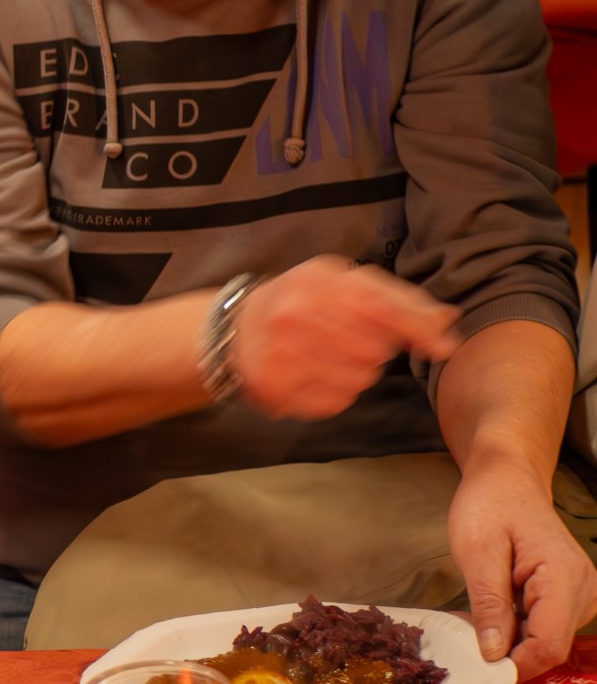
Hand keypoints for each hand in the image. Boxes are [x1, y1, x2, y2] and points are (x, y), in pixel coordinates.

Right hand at [229, 256, 461, 419]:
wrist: (235, 328)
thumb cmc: (300, 301)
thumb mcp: (342, 283)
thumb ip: (395, 299)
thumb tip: (447, 321)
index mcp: (317, 281)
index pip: (382, 307)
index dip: (419, 329)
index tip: (443, 347)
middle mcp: (295, 315)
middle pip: (375, 349)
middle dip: (376, 348)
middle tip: (350, 339)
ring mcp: (282, 354)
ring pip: (359, 378)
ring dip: (357, 373)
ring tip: (330, 357)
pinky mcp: (274, 388)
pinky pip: (335, 401)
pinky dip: (336, 393)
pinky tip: (316, 375)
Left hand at [450, 455, 596, 677]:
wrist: (506, 479)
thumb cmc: (488, 506)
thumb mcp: (476, 550)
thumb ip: (488, 603)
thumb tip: (493, 653)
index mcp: (564, 577)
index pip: (549, 644)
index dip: (515, 665)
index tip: (477, 669)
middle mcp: (584, 590)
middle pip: (551, 647)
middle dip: (509, 655)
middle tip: (465, 645)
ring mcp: (581, 595)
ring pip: (548, 641)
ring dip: (511, 644)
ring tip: (474, 625)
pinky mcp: (570, 597)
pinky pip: (546, 628)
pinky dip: (517, 631)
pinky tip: (490, 618)